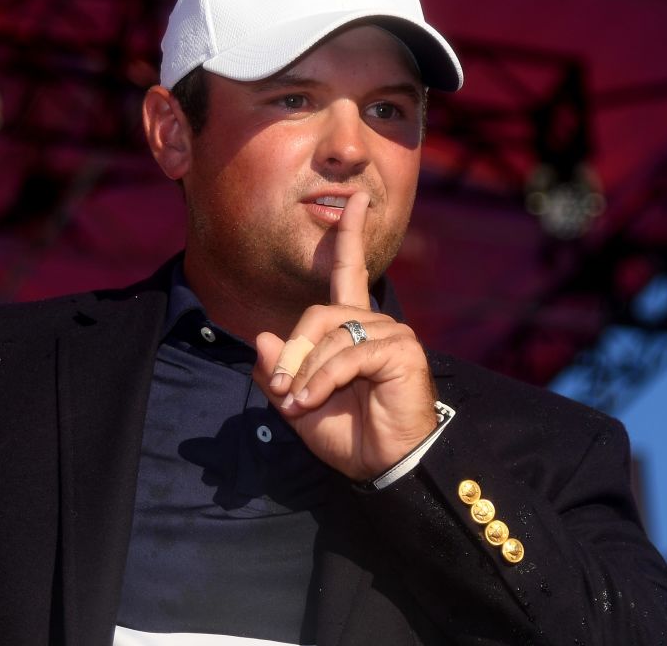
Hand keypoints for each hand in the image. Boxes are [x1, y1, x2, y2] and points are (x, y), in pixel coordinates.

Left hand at [252, 192, 437, 481]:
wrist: (385, 466)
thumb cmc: (349, 435)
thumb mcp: (299, 403)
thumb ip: (279, 372)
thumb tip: (264, 338)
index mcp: (353, 327)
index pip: (350, 271)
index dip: (352, 234)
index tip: (359, 200)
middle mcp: (374, 323)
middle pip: (318, 313)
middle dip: (292, 352)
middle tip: (280, 389)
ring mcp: (392, 334)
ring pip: (330, 334)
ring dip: (306, 372)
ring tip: (300, 403)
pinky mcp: (402, 351)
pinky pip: (347, 354)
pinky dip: (322, 379)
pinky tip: (313, 400)